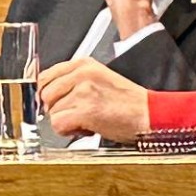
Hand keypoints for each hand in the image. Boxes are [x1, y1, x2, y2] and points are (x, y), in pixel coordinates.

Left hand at [36, 57, 151, 141]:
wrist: (150, 114)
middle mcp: (81, 74)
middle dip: (56, 109)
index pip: (45, 77)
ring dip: (66, 121)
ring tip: (87, 120)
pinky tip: (87, 128)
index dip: (48, 95)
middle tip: (76, 114)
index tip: (56, 103)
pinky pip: (58, 124)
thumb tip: (47, 95)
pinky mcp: (85, 110)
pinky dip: (68, 131)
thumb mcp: (98, 80)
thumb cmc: (127, 102)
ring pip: (52, 112)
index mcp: (83, 64)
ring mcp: (83, 91)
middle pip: (45, 95)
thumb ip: (73, 82)